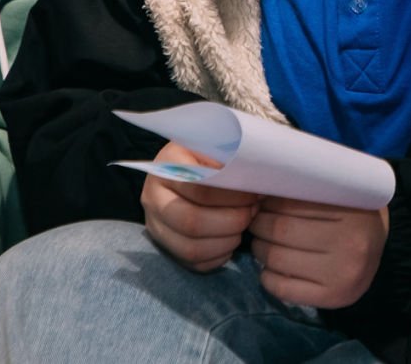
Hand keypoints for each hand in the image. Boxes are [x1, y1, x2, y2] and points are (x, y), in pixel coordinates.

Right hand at [140, 141, 259, 271]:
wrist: (184, 168)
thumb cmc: (207, 156)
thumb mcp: (215, 148)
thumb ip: (232, 164)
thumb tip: (258, 185)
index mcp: (166, 165)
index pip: (199, 188)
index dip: (231, 197)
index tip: (254, 195)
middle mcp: (153, 196)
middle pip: (191, 222)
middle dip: (231, 222)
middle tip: (252, 213)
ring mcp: (155, 224)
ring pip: (190, 248)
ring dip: (226, 242)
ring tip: (243, 227)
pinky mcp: (164, 244)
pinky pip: (192, 262)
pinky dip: (217, 256)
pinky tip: (231, 241)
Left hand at [250, 196, 388, 309]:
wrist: (383, 249)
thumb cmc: (353, 214)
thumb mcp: (340, 192)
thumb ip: (309, 186)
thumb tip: (265, 183)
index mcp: (353, 211)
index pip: (292, 203)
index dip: (270, 202)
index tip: (264, 201)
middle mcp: (352, 244)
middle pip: (281, 231)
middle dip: (260, 224)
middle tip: (257, 220)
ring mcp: (343, 274)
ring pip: (278, 259)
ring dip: (260, 249)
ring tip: (261, 242)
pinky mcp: (334, 298)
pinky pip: (284, 289)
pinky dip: (267, 278)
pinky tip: (269, 269)